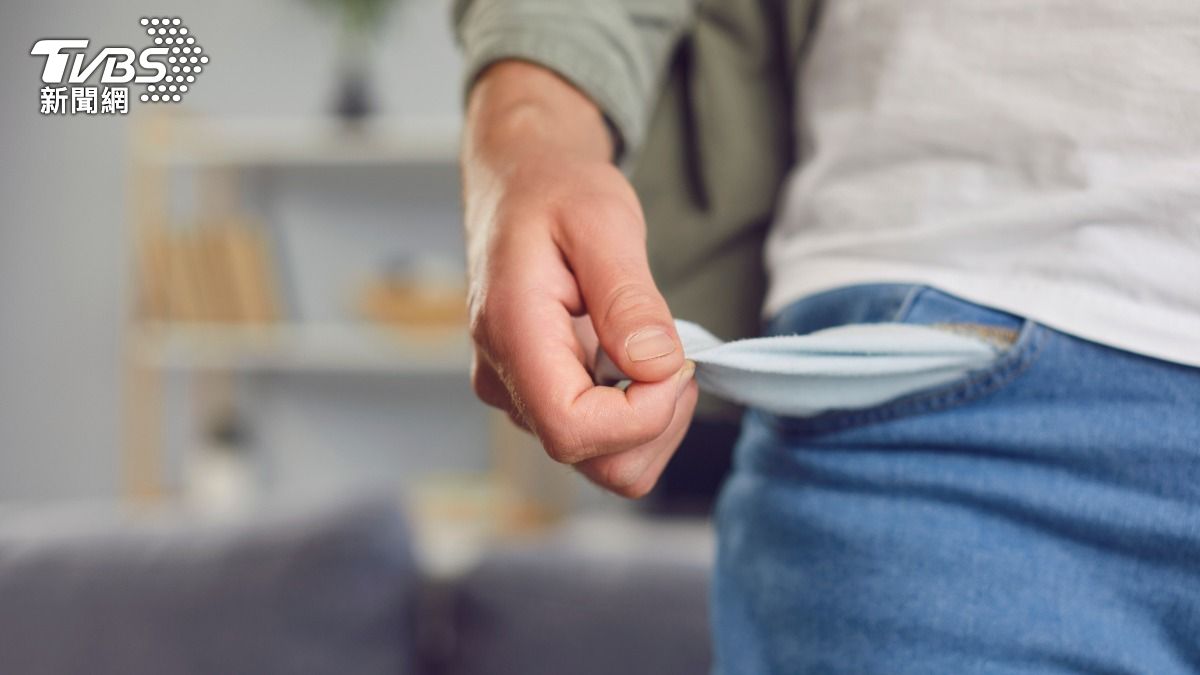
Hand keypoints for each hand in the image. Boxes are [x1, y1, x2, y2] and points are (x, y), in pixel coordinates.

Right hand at [462, 62, 697, 497]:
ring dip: (652, 421)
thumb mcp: (603, 221)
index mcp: (511, 333)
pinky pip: (597, 440)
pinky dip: (637, 414)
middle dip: (657, 421)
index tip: (677, 361)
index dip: (643, 416)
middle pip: (593, 460)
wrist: (521, 181)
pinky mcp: (535, 395)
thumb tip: (656, 366)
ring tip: (658, 351)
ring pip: (601, 460)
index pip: (573, 430)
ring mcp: (516, 393)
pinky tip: (636, 359)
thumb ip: (628, 298)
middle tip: (679, 354)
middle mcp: (504, 378)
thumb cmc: (557, 191)